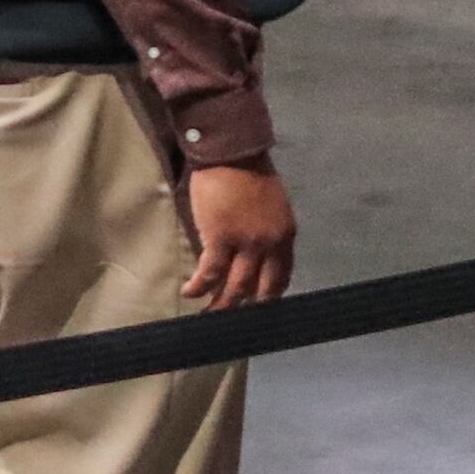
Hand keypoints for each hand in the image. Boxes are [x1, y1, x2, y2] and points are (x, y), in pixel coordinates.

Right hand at [183, 157, 295, 307]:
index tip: (256, 310)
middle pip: (259, 289)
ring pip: (234, 287)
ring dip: (220, 305)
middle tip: (232, 321)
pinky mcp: (220, 238)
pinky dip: (199, 286)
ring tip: (209, 315)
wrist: (230, 151)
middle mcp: (270, 244)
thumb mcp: (271, 206)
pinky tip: (189, 292)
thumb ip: (267, 232)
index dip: (268, 298)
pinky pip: (210, 272)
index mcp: (285, 235)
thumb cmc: (249, 173)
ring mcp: (246, 243)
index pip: (281, 278)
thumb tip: (254, 257)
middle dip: (245, 309)